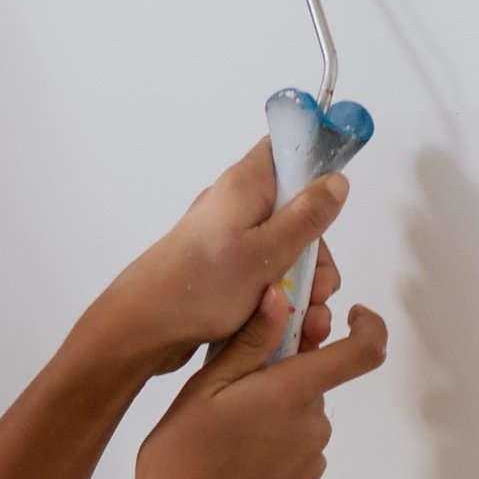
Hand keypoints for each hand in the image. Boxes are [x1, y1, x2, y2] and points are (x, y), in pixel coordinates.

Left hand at [82, 141, 348, 379]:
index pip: (286, 149)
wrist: (143, 329)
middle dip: (315, 254)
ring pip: (285, 251)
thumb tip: (335, 180)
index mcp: (245, 186)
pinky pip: (265, 274)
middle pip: (296, 213)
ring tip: (303, 318)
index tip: (329, 209)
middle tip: (315, 290)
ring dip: (302, 284)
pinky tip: (287, 326)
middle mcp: (236, 206)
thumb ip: (306, 216)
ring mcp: (229, 239)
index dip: (315, 167)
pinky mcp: (224, 269)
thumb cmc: (201, 288)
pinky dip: (279, 297)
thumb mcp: (267, 252)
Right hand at [125, 291, 386, 478]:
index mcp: (293, 394)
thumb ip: (249, 344)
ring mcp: (310, 463)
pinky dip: (267, 448)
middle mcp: (313, 427)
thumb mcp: (204, 390)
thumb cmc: (182, 458)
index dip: (369, 327)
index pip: (362, 353)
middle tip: (227, 389)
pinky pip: (291, 454)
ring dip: (271, 414)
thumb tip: (282, 298)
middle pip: (311, 385)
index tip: (349, 314)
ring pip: (298, 420)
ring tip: (218, 433)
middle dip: (279, 377)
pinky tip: (228, 464)